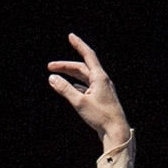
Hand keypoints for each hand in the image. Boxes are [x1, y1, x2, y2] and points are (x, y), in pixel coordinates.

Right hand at [47, 34, 129, 153]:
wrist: (116, 131)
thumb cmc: (100, 117)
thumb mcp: (80, 103)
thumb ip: (65, 89)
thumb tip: (52, 78)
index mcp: (99, 77)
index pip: (88, 55)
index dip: (78, 45)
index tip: (71, 36)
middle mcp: (102, 80)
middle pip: (82, 68)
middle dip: (66, 66)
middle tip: (50, 67)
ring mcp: (102, 90)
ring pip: (84, 78)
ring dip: (71, 76)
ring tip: (57, 77)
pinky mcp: (101, 99)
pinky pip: (88, 87)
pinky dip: (78, 85)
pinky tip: (72, 88)